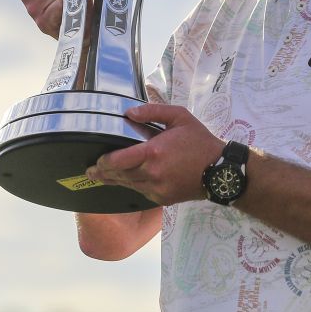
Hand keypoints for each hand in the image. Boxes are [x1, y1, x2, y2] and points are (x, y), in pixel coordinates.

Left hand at [86, 104, 225, 205]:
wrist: (220, 171)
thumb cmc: (199, 141)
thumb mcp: (179, 117)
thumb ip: (152, 112)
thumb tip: (129, 113)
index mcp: (153, 153)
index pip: (118, 161)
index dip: (103, 162)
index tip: (95, 161)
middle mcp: (151, 174)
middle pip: (119, 176)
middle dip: (102, 174)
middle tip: (90, 172)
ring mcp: (156, 189)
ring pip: (128, 186)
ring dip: (114, 181)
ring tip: (101, 177)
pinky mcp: (162, 199)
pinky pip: (140, 193)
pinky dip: (132, 186)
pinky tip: (127, 181)